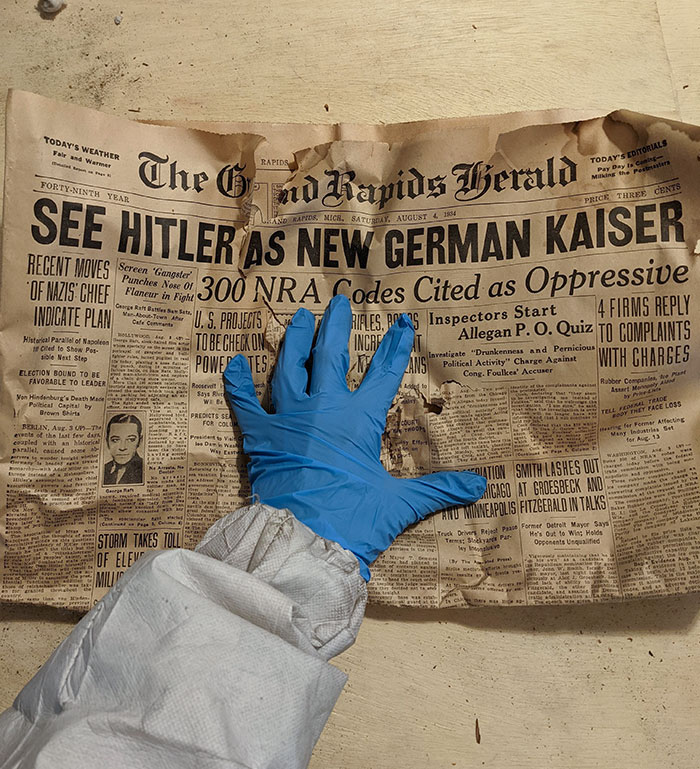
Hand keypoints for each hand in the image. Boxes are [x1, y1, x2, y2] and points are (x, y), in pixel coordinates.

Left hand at [223, 295, 485, 578]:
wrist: (303, 544)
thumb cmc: (353, 521)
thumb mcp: (400, 504)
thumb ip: (438, 490)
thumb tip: (479, 485)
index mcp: (358, 420)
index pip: (383, 375)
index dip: (395, 347)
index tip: (403, 321)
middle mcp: (322, 410)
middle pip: (330, 357)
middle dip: (336, 327)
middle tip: (338, 303)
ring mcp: (288, 420)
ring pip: (290, 369)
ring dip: (295, 341)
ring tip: (299, 318)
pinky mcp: (259, 438)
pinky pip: (245, 406)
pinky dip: (238, 385)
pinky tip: (232, 364)